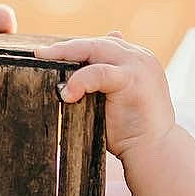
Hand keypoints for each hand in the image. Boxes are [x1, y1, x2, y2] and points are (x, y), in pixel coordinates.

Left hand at [39, 32, 175, 161]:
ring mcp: (139, 66)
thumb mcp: (116, 99)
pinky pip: (99, 72)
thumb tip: (80, 70)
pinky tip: (68, 94)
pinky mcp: (133, 80)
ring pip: (95, 50)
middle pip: (95, 43)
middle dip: (65, 48)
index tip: (51, 54)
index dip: (75, 49)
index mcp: (137, 59)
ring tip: (44, 62)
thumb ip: (103, 81)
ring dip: (66, 55)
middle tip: (39, 55)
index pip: (101, 45)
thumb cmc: (132, 132)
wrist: (155, 152)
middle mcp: (140, 57)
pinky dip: (80, 81)